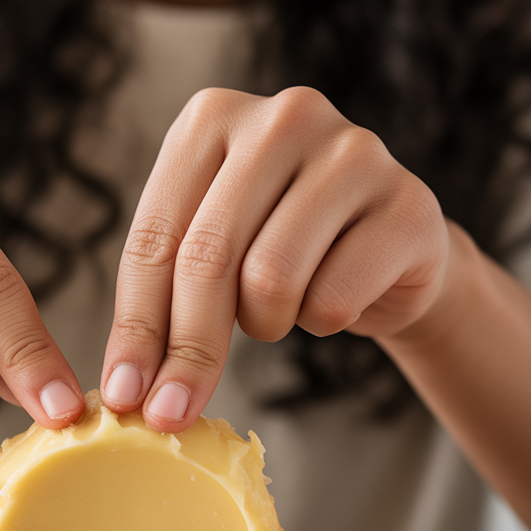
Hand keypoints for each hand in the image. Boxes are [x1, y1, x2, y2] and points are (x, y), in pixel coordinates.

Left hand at [100, 86, 450, 430]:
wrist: (388, 244)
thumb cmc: (281, 246)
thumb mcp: (207, 252)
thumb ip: (162, 298)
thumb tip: (126, 389)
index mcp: (210, 117)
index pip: (152, 238)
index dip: (134, 327)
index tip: (122, 395)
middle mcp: (281, 119)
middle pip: (206, 258)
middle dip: (185, 350)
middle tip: (172, 412)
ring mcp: (352, 152)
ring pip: (270, 280)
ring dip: (264, 322)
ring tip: (278, 307)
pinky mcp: (408, 204)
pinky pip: (333, 299)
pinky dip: (321, 321)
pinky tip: (333, 295)